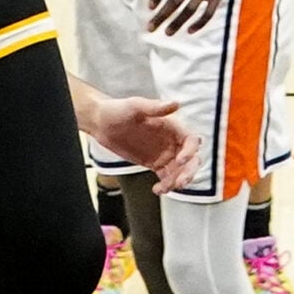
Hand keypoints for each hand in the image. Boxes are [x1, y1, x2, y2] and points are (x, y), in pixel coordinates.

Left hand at [79, 95, 201, 194]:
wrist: (101, 123)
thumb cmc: (118, 109)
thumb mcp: (135, 106)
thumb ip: (155, 107)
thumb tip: (176, 104)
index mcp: (171, 126)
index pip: (191, 140)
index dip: (190, 151)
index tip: (181, 161)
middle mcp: (171, 140)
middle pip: (191, 158)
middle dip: (189, 172)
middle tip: (180, 183)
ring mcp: (163, 153)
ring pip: (180, 171)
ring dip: (177, 181)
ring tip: (164, 188)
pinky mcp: (154, 164)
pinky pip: (166, 178)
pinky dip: (166, 186)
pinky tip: (157, 190)